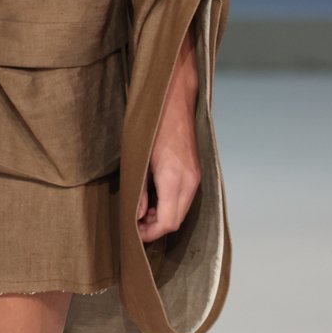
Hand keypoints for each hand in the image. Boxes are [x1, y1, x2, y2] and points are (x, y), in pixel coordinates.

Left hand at [135, 24, 201, 242]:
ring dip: (164, 215)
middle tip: (136, 223)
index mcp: (175, 179)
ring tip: (144, 210)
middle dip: (156, 227)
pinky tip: (157, 196)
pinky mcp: (197, 169)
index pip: (167, 222)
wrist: (174, 98)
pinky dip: (172, 204)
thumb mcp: (138, 159)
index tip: (134, 232)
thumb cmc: (151, 125)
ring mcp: (197, 175)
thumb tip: (138, 216)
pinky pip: (187, 197)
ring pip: (183, 209)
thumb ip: (139, 190)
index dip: (150, 233)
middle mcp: (191, 180)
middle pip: (177, 220)